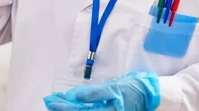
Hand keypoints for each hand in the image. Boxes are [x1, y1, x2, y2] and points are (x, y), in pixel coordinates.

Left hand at [43, 71, 159, 110]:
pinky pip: (88, 110)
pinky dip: (77, 106)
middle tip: (48, 100)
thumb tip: (73, 96)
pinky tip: (69, 101)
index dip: (63, 108)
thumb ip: (93, 94)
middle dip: (62, 108)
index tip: (51, 101)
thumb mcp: (114, 89)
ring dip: (67, 107)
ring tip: (55, 100)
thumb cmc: (133, 90)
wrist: (149, 94)